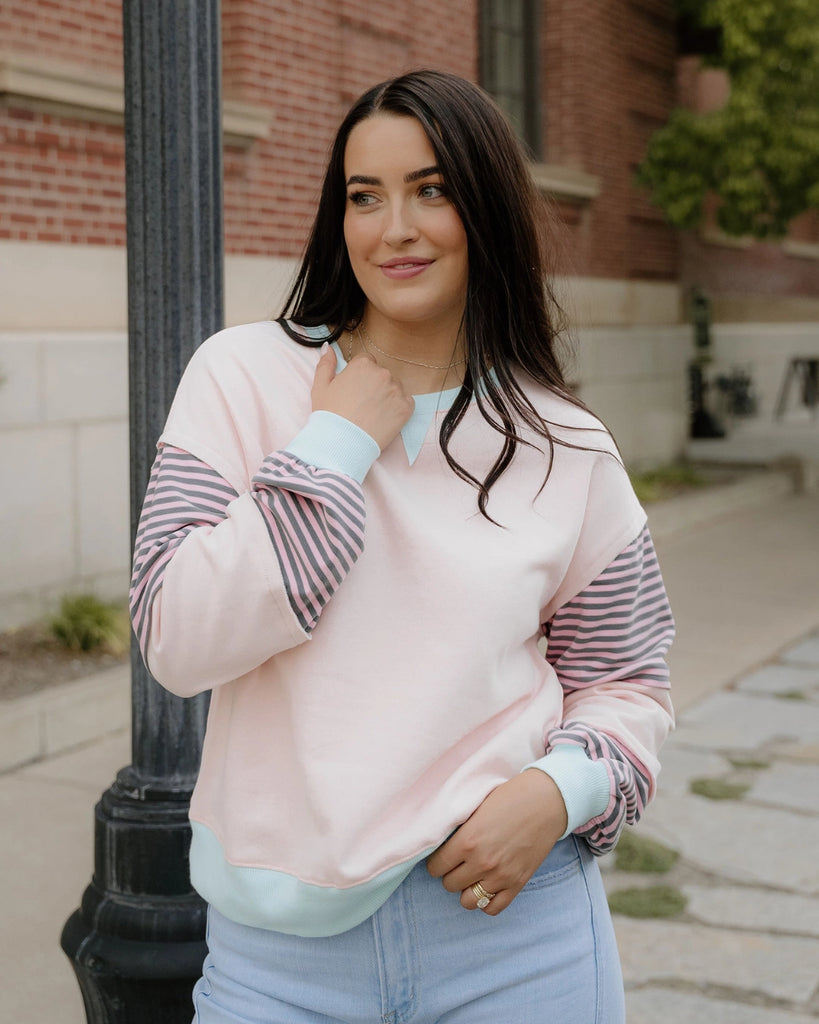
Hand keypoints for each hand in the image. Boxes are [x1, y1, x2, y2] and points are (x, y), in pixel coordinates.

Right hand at [312, 347, 413, 451]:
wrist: (342, 443)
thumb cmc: (329, 416)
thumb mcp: (320, 387)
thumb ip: (326, 364)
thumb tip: (329, 348)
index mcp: (363, 365)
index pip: (367, 361)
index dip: (360, 376)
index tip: (355, 390)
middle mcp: (382, 373)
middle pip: (381, 374)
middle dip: (374, 385)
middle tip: (362, 404)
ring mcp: (396, 390)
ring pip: (394, 388)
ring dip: (387, 396)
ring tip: (372, 413)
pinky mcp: (406, 407)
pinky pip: (406, 402)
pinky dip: (397, 409)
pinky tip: (383, 418)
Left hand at [426, 769, 567, 915]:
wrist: (546, 801)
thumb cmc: (510, 797)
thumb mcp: (477, 808)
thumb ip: (459, 829)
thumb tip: (442, 843)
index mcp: (467, 840)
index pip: (436, 867)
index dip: (436, 861)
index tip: (442, 857)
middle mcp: (481, 862)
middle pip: (449, 884)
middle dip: (450, 874)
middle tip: (458, 863)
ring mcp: (500, 876)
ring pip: (468, 901)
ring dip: (466, 889)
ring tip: (471, 876)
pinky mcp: (517, 884)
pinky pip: (493, 908)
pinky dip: (487, 901)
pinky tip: (487, 886)